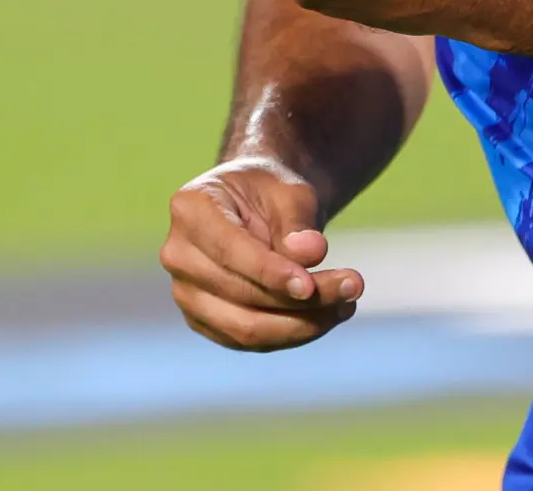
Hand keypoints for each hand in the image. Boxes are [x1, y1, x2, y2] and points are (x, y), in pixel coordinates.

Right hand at [161, 157, 364, 350]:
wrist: (254, 205)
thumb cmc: (270, 192)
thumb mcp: (289, 192)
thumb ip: (297, 222)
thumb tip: (311, 253)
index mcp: (190, 208)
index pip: (229, 250)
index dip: (270, 272)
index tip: (311, 285)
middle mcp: (178, 254)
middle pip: (239, 294)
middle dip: (301, 299)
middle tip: (354, 285)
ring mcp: (186, 293)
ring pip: (245, 328)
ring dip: (302, 324)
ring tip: (348, 302)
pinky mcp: (205, 321)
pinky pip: (249, 341)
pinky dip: (292, 333)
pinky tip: (330, 314)